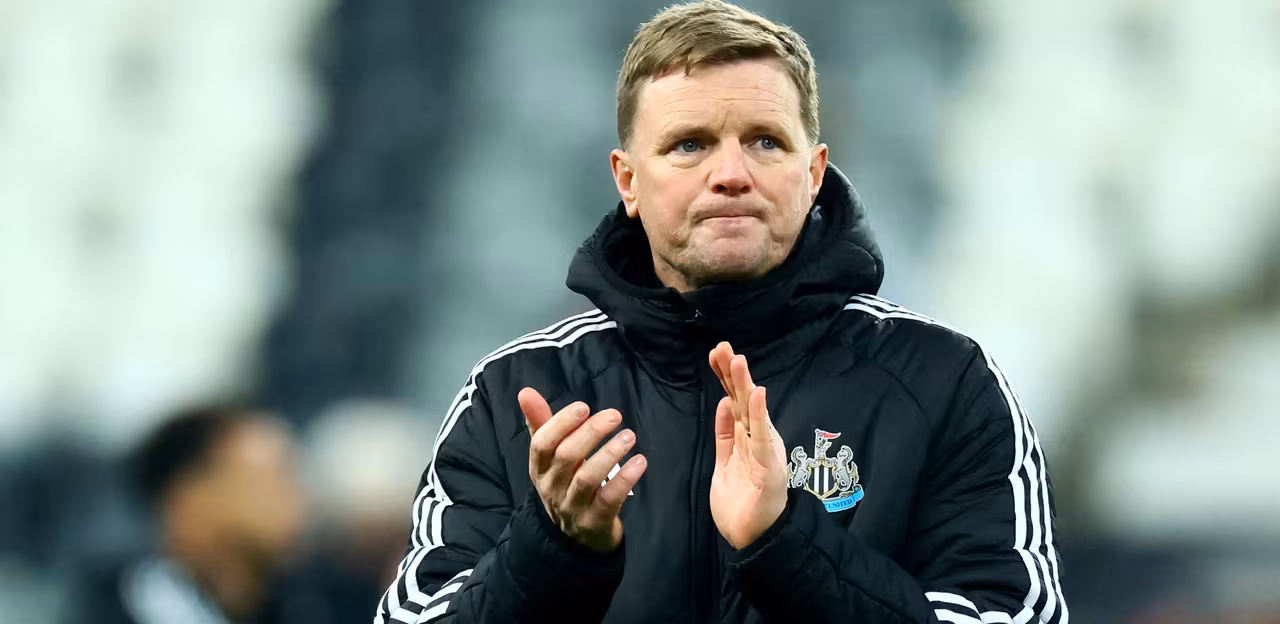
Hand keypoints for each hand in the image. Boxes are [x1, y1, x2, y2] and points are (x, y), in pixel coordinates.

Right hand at [519, 387, 646, 552]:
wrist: (576, 536)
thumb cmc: (565, 483)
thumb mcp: (550, 457)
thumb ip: (541, 423)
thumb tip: (525, 391)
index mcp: (538, 469)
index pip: (541, 444)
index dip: (561, 423)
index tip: (583, 407)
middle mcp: (551, 488)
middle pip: (566, 457)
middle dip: (590, 433)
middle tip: (614, 415)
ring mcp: (572, 507)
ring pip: (587, 478)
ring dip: (610, 453)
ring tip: (629, 436)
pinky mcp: (594, 521)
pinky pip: (609, 499)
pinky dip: (625, 479)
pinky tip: (639, 462)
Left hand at [708, 342, 788, 549]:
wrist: (753, 538)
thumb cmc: (741, 501)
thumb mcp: (726, 460)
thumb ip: (726, 434)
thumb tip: (723, 401)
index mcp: (747, 438)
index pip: (733, 401)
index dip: (725, 377)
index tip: (716, 354)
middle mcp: (758, 440)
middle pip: (743, 401)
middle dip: (733, 373)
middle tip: (723, 347)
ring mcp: (765, 452)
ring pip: (753, 413)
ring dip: (745, 386)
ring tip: (738, 360)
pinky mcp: (769, 467)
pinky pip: (763, 438)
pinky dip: (759, 415)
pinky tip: (757, 394)